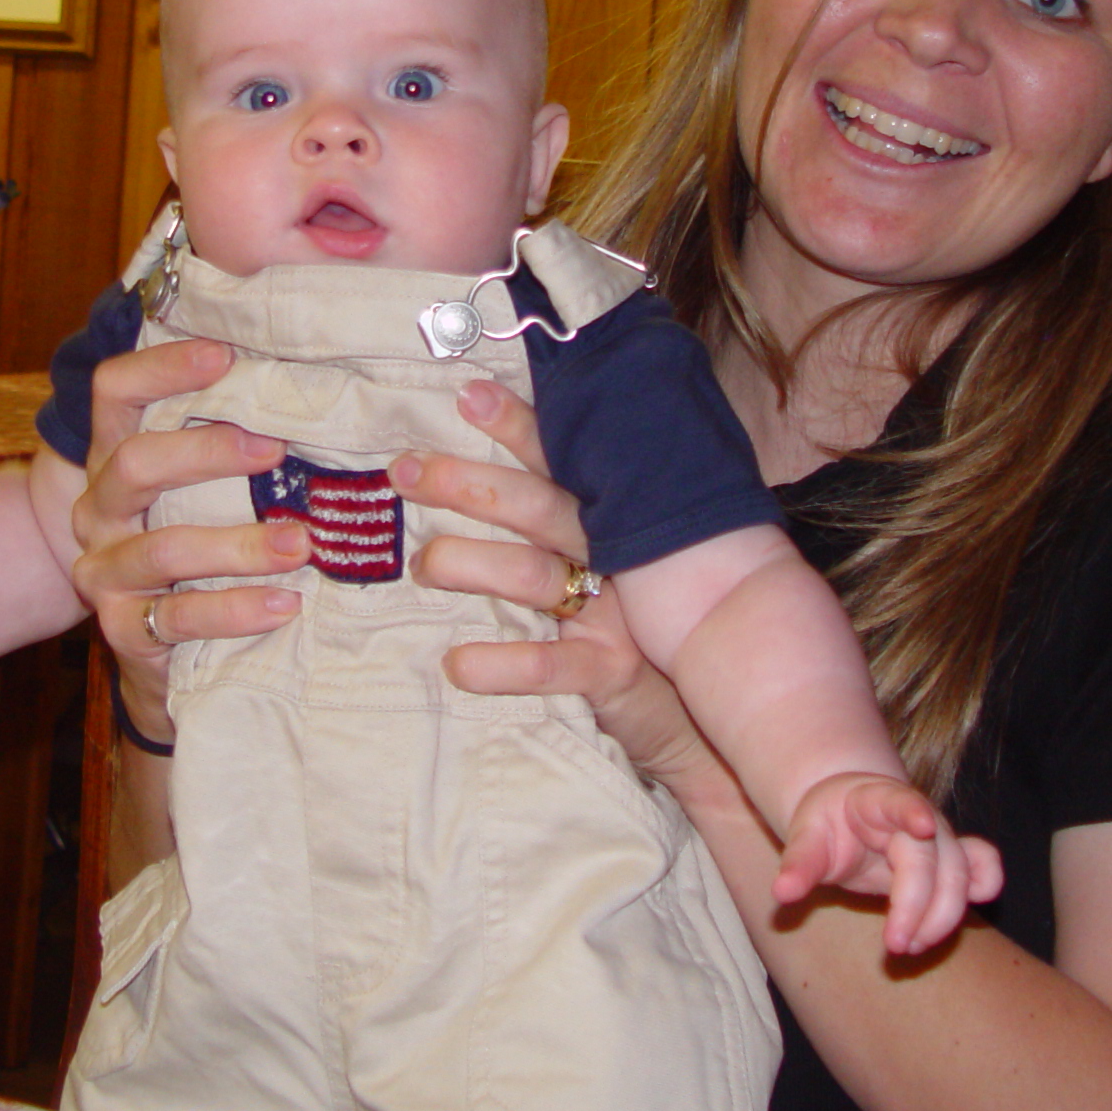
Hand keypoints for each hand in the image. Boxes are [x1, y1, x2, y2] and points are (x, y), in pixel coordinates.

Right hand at [66, 336, 305, 742]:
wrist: (165, 656)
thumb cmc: (200, 549)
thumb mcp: (204, 491)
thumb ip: (233, 443)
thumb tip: (314, 382)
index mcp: (115, 457)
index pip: (114, 391)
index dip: (161, 367)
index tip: (224, 355)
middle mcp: (99, 508)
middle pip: (135, 463)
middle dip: (208, 453)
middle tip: (278, 450)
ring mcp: (105, 571)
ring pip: (164, 549)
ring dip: (238, 545)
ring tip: (300, 544)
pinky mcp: (122, 630)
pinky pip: (177, 618)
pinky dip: (236, 610)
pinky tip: (286, 604)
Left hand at [392, 380, 739, 811]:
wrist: (705, 715)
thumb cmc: (644, 633)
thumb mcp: (614, 570)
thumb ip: (564, 528)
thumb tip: (491, 484)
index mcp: (608, 524)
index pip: (560, 464)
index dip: (519, 426)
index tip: (470, 394)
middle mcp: (613, 556)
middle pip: (537, 506)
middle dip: (471, 484)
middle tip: (407, 470)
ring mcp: (614, 612)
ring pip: (535, 576)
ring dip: (473, 565)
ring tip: (424, 566)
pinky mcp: (612, 671)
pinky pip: (554, 665)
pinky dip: (506, 665)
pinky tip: (459, 665)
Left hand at [774, 771, 1006, 956]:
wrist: (847, 813)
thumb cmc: (828, 824)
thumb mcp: (806, 837)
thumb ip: (799, 864)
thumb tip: (782, 895)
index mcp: (877, 800)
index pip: (900, 802)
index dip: (913, 812)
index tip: (923, 825)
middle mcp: (918, 815)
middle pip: (934, 860)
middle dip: (919, 907)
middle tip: (894, 946)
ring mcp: (941, 837)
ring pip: (961, 875)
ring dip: (941, 918)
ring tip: (907, 947)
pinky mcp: (953, 860)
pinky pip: (983, 868)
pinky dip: (985, 886)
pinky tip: (966, 911)